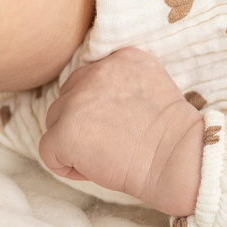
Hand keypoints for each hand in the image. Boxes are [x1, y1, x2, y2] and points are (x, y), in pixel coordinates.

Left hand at [38, 47, 203, 215]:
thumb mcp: (151, 88)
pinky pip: (48, 151)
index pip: (88, 81)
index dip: (99, 109)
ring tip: (107, 155)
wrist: (178, 159)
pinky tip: (94, 168)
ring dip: (74, 142)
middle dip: (83, 123)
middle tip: (113, 143)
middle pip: (67, 99)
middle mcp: (95, 72)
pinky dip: (66, 166)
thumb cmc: (171, 136)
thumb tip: (95, 104)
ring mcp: (77, 100)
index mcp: (120, 57)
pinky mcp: (66, 131)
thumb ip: (121, 83)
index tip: (122, 125)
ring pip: (55, 122)